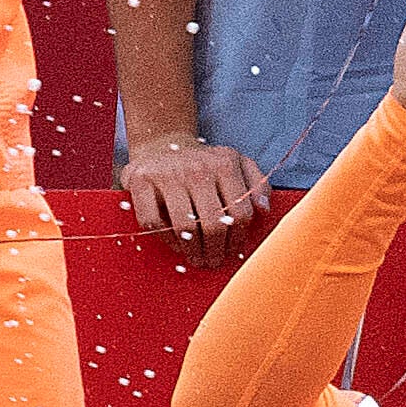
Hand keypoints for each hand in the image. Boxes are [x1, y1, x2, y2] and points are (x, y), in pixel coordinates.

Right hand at [119, 129, 273, 245]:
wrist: (162, 144)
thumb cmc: (204, 163)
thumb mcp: (236, 163)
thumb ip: (256, 183)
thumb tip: (264, 209)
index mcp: (225, 164)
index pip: (239, 212)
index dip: (237, 239)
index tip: (233, 251)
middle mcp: (198, 168)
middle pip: (213, 223)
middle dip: (215, 250)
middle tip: (212, 262)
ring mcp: (168, 174)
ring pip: (185, 226)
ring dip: (193, 249)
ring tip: (196, 258)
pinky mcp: (141, 181)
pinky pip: (154, 222)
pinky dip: (165, 238)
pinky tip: (176, 243)